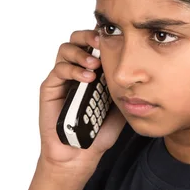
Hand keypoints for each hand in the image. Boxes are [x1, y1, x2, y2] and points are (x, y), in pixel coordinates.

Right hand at [38, 29, 125, 169]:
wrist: (80, 153)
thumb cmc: (98, 130)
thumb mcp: (119, 104)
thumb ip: (124, 85)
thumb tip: (138, 70)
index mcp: (93, 70)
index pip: (94, 42)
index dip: (101, 35)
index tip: (115, 36)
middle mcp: (76, 69)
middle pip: (76, 38)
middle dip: (88, 36)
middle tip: (101, 43)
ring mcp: (62, 78)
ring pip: (65, 49)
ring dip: (81, 52)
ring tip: (94, 64)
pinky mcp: (50, 88)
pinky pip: (58, 70)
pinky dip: (73, 70)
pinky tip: (87, 79)